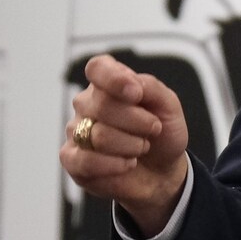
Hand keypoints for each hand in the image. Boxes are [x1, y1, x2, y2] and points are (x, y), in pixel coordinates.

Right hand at [59, 53, 191, 232]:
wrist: (162, 171)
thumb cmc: (161, 134)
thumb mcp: (168, 106)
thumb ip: (151, 87)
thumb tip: (132, 84)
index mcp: (107, 82)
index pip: (97, 68)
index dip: (115, 79)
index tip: (137, 94)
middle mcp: (86, 103)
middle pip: (103, 105)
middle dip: (138, 122)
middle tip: (153, 130)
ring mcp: (76, 131)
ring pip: (99, 136)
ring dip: (131, 146)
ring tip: (141, 148)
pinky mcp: (72, 160)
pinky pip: (85, 161)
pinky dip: (115, 165)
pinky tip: (128, 164)